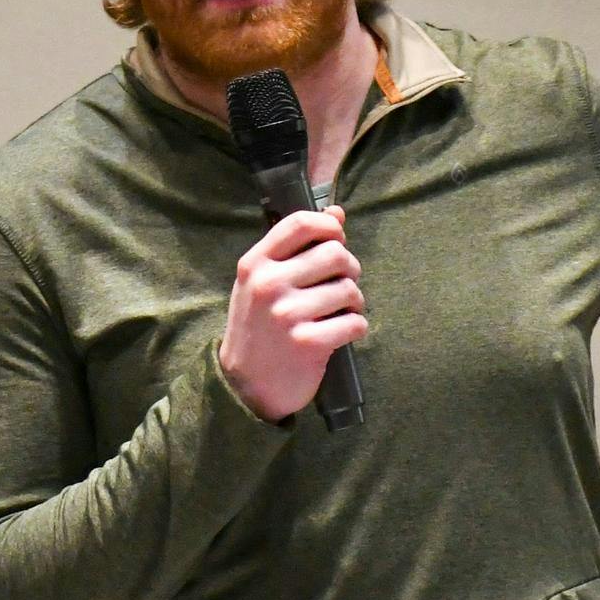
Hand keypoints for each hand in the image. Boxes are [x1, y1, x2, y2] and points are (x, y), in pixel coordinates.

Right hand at [219, 208, 366, 422]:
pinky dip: (356, 327)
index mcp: (256, 264)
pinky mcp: (308, 343)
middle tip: (342, 284)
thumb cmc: (259, 327)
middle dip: (349, 269)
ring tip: (341, 311)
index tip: (336, 241)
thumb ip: (296, 248)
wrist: (244, 386)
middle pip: (335, 253)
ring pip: (349, 289)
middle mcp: (268, 285)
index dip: (329, 227)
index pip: (301, 223)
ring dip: (355, 301)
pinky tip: (342, 332)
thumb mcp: (263, 282)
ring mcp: (287, 314)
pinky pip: (355, 322)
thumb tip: (336, 213)